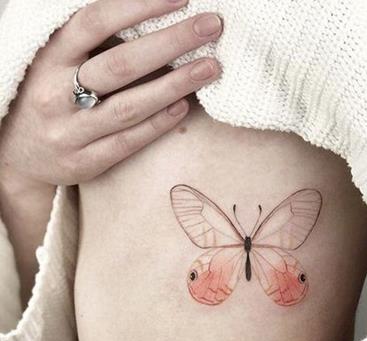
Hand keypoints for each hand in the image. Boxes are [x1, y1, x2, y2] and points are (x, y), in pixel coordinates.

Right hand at [0, 0, 221, 184]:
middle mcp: (57, 93)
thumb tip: (147, 20)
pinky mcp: (85, 161)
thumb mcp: (55, 63)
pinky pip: (128, 141)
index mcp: (48, 58)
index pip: (95, 22)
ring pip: (130, 106)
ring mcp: (71, 131)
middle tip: (211, 26)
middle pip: (121, 64)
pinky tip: (184, 107)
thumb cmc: (46, 97)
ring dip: (175, 85)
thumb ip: (91, 45)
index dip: (137, 6)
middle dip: (171, 42)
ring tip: (210, 68)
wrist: (17, 156)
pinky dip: (159, 123)